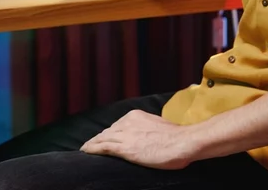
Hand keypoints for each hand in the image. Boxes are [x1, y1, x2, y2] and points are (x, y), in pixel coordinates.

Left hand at [80, 110, 198, 169]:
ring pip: (102, 138)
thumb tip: (148, 136)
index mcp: (136, 115)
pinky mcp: (124, 148)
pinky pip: (103, 147)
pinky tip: (85, 151)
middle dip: (100, 138)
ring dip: (93, 143)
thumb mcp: (159, 126)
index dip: (110, 133)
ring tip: (85, 148)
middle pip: (108, 131)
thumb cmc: (177, 137)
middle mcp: (127, 122)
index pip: (118, 125)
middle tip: (91, 144)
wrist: (182, 142)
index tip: (105, 137)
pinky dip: (92, 148)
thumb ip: (149, 129)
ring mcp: (125, 135)